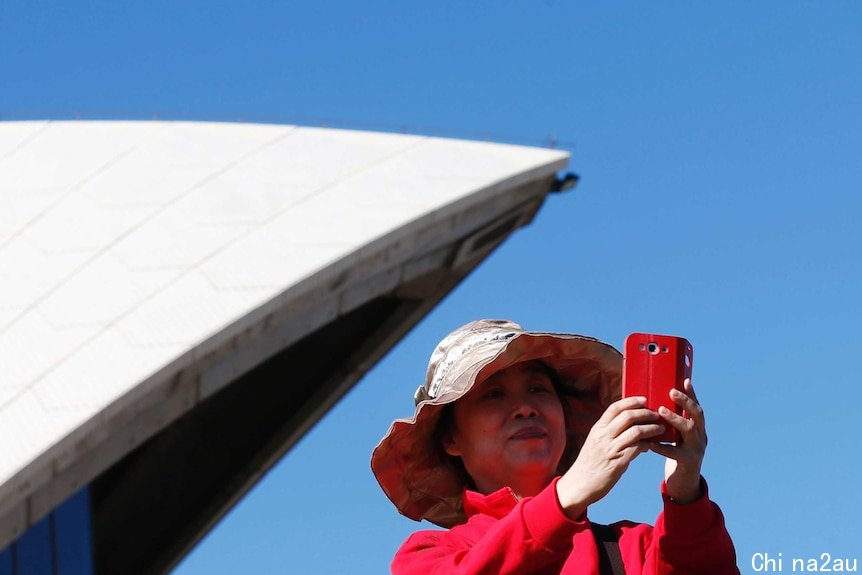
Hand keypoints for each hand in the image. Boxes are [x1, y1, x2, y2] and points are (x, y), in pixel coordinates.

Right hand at [556, 396, 664, 518]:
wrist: (580, 484)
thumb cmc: (589, 464)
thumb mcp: (595, 442)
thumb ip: (608, 433)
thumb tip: (629, 426)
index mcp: (597, 429)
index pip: (614, 408)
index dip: (631, 401)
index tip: (643, 399)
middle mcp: (603, 436)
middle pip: (628, 416)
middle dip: (645, 413)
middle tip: (656, 414)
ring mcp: (610, 449)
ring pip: (636, 431)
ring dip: (651, 428)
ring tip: (660, 429)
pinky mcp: (618, 462)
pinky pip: (638, 448)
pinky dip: (647, 444)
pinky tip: (652, 445)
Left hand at [650, 378, 707, 503]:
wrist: (684, 482)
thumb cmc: (677, 453)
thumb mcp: (678, 436)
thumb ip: (671, 421)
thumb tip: (655, 400)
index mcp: (698, 428)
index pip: (696, 407)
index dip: (692, 393)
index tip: (685, 379)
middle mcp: (701, 436)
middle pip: (697, 415)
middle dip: (685, 402)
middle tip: (671, 392)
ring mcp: (697, 449)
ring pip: (689, 430)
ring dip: (675, 419)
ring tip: (661, 411)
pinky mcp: (688, 462)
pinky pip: (675, 452)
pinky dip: (662, 446)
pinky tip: (650, 442)